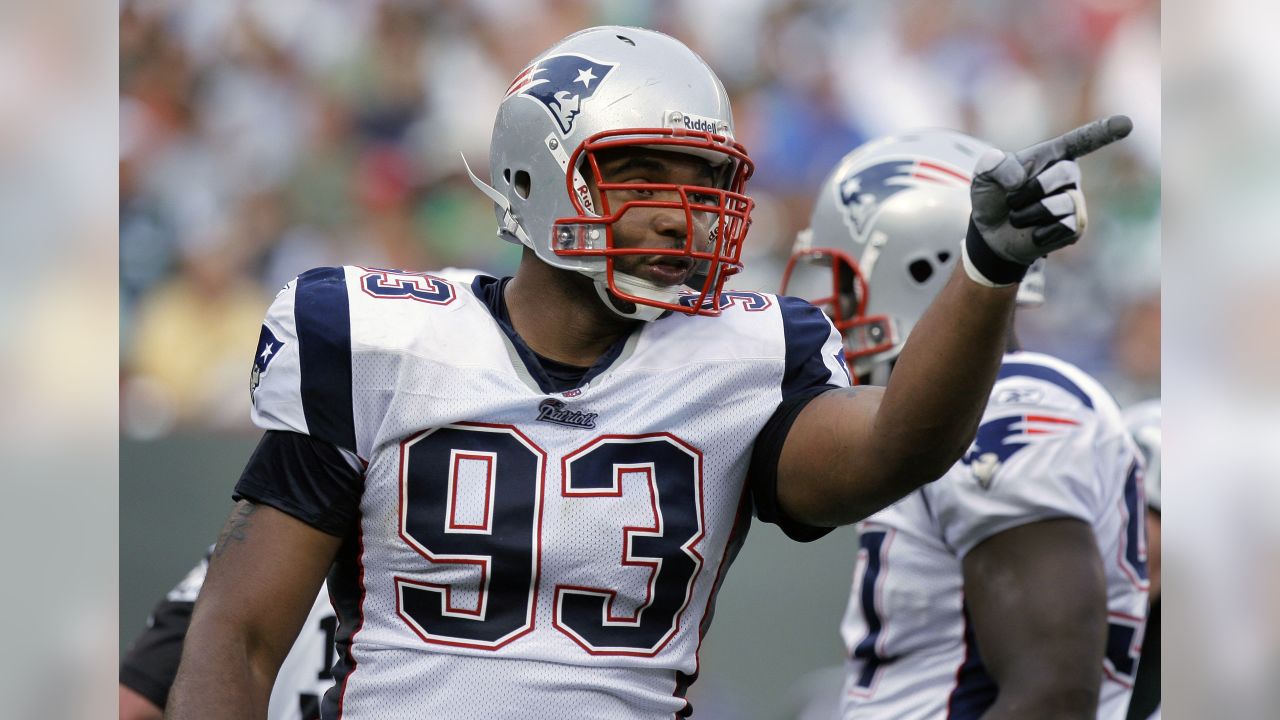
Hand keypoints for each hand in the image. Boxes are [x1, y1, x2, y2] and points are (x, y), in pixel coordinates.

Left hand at [964, 115, 1131, 286]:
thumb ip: (993, 164)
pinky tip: (1032, 233)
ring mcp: (1075, 201)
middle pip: (1063, 172)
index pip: (1082, 140)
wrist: (992, 235)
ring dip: (1028, 213)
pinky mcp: (1076, 227)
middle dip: (1030, 189)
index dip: (1104, 132)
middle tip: (1011, 201)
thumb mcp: (983, 176)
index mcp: (1051, 156)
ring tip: (1018, 218)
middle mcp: (1069, 175)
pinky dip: (1038, 233)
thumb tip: (1019, 178)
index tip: (1125, 124)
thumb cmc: (993, 197)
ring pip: (1060, 204)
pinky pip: (1062, 227)